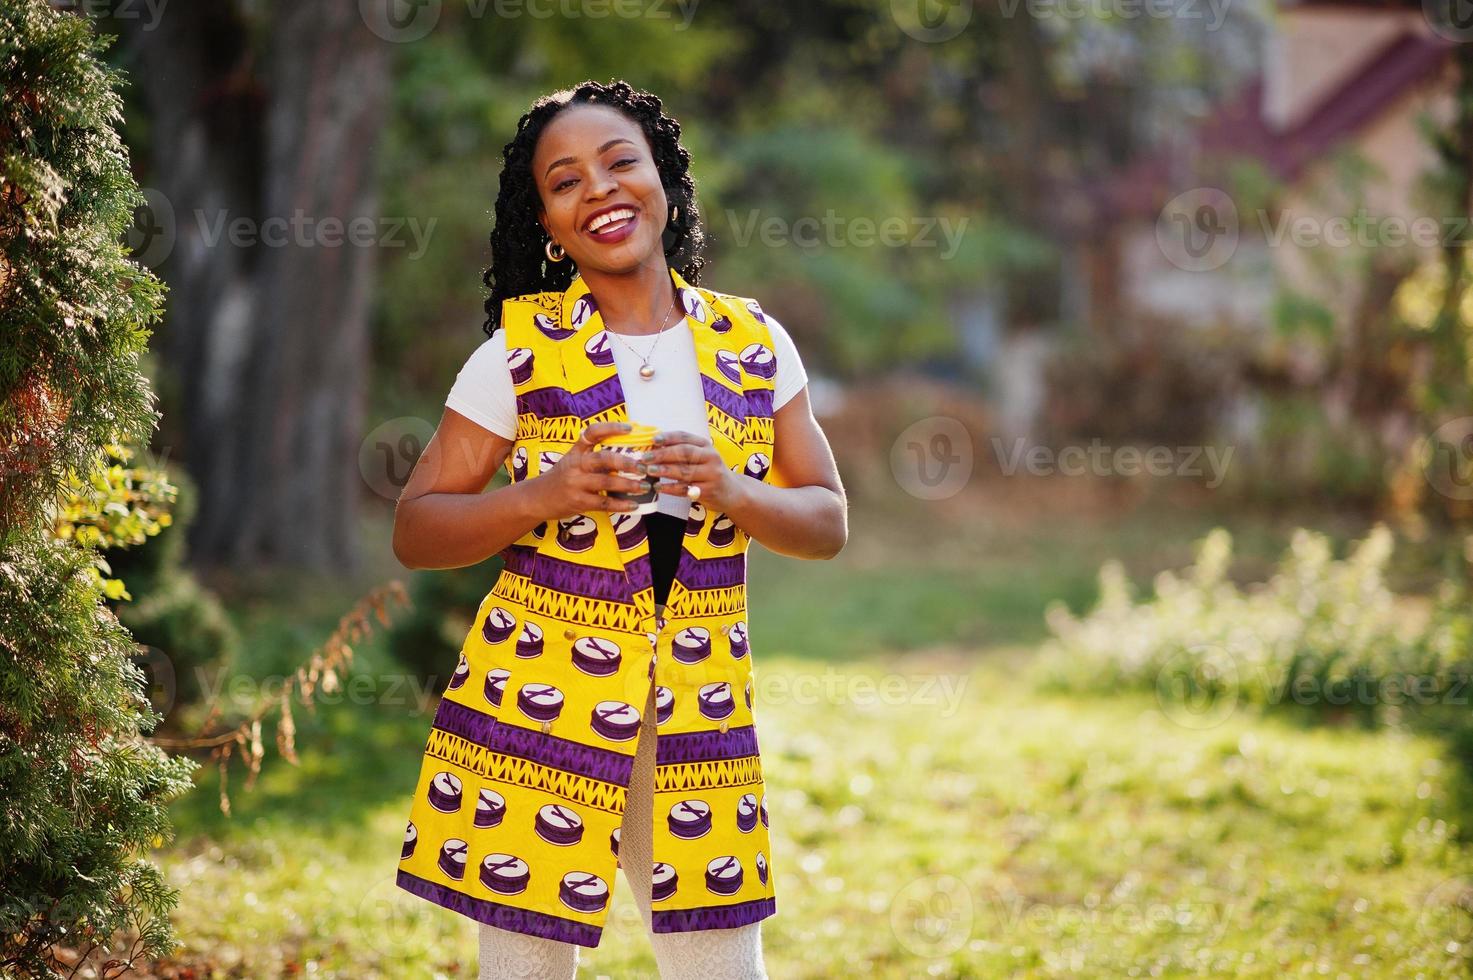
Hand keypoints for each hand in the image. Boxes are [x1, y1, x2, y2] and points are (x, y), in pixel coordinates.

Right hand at [535, 421, 651, 520]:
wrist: (537, 498)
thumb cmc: (561, 478)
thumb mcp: (572, 461)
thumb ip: (594, 457)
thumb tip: (627, 453)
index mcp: (576, 452)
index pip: (592, 433)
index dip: (611, 428)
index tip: (630, 428)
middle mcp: (575, 465)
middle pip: (603, 459)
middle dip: (626, 462)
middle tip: (643, 466)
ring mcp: (576, 484)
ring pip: (606, 482)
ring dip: (629, 484)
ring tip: (645, 487)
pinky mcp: (579, 502)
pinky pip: (604, 503)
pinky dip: (621, 505)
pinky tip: (634, 505)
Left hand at [639, 429, 748, 512]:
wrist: (734, 492)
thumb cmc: (709, 472)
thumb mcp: (701, 457)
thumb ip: (681, 451)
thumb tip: (652, 446)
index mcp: (706, 445)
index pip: (685, 437)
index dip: (668, 437)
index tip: (653, 439)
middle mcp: (711, 457)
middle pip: (684, 453)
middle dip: (663, 454)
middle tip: (645, 457)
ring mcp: (712, 474)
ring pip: (685, 471)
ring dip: (664, 470)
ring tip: (648, 470)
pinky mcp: (710, 491)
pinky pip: (687, 489)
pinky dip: (671, 488)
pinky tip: (658, 487)